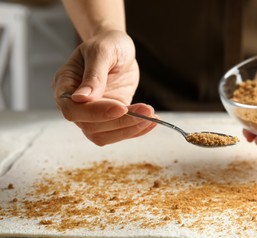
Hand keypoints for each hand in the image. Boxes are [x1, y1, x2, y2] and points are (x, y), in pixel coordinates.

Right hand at [53, 30, 156, 145]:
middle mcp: (75, 104)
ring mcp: (91, 114)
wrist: (119, 47)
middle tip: (146, 111)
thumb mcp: (102, 52)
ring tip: (150, 116)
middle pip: (89, 126)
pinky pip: (118, 132)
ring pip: (103, 135)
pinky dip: (135, 131)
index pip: (72, 109)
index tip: (120, 107)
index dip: (95, 113)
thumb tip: (81, 99)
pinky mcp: (108, 118)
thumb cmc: (108, 44)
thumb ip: (94, 75)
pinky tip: (151, 122)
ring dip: (129, 129)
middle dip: (120, 122)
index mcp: (65, 85)